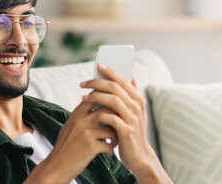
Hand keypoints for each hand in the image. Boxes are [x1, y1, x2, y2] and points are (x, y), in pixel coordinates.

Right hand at [25, 97, 118, 182]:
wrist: (56, 166)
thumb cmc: (65, 146)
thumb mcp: (70, 125)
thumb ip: (81, 115)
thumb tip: (92, 104)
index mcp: (76, 114)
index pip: (95, 96)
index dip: (108, 99)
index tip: (115, 108)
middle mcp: (81, 120)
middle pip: (108, 109)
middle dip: (117, 118)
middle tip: (120, 126)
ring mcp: (86, 133)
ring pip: (112, 128)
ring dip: (116, 137)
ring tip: (114, 142)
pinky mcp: (90, 147)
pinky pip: (109, 144)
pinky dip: (111, 150)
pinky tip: (108, 153)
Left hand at [80, 63, 171, 182]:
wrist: (138, 157)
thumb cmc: (131, 132)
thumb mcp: (134, 112)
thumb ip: (131, 95)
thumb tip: (132, 77)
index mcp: (138, 100)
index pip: (123, 79)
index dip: (110, 71)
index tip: (98, 65)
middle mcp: (137, 107)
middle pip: (116, 87)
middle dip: (97, 83)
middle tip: (83, 83)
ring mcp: (132, 119)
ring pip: (113, 100)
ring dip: (96, 96)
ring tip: (83, 97)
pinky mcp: (126, 131)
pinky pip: (111, 118)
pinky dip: (99, 114)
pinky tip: (90, 114)